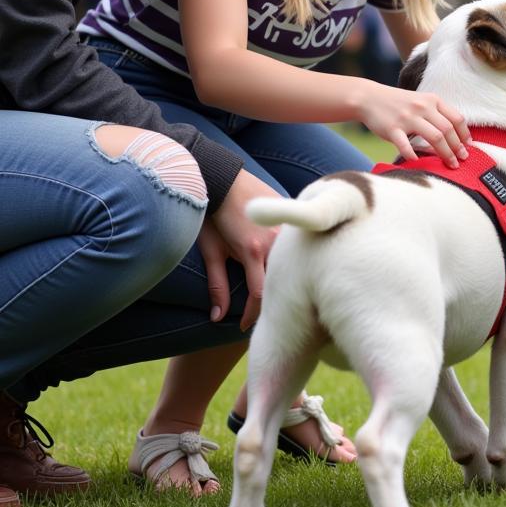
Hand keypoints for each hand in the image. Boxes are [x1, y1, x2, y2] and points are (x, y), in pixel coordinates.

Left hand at [204, 169, 280, 331]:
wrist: (222, 178)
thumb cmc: (212, 216)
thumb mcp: (211, 253)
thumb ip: (216, 287)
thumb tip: (217, 318)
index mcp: (254, 252)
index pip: (260, 296)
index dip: (252, 316)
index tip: (242, 327)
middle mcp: (274, 241)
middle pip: (281, 279)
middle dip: (272, 299)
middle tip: (263, 314)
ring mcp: (285, 227)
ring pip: (290, 260)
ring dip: (284, 275)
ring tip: (278, 289)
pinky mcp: (288, 215)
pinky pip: (293, 241)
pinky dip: (290, 253)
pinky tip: (288, 260)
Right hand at [357, 82, 470, 167]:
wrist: (369, 98)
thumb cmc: (399, 103)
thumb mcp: (421, 101)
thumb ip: (436, 114)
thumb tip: (455, 136)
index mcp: (432, 100)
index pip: (456, 118)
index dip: (465, 134)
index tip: (468, 146)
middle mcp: (422, 107)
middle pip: (448, 130)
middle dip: (458, 147)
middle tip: (462, 159)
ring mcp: (407, 118)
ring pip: (434, 137)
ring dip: (445, 154)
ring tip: (450, 164)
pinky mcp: (393, 128)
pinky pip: (406, 146)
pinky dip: (414, 156)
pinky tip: (419, 162)